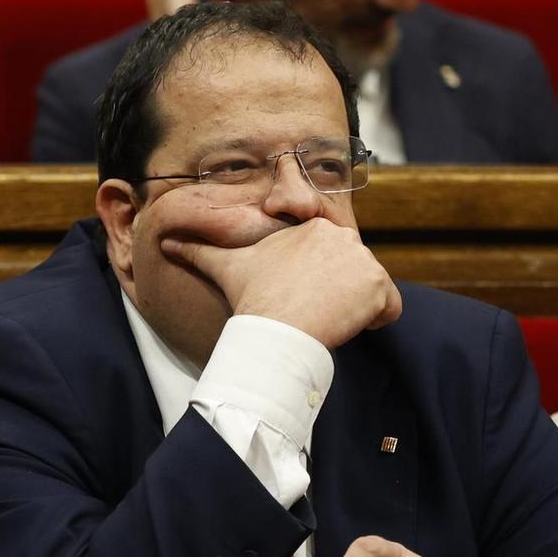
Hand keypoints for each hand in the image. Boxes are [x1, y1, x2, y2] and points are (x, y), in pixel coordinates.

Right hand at [162, 217, 401, 350]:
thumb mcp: (225, 267)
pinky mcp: (380, 288)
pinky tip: (349, 327)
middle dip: (339, 292)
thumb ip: (199, 250)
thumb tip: (166, 244)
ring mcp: (365, 261)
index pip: (332, 256)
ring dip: (356, 307)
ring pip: (371, 289)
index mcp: (314, 229)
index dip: (321, 280)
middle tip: (312, 311)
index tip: (303, 297)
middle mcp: (345, 238)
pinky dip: (377, 320)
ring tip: (327, 319)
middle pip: (353, 271)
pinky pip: (391, 308)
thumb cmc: (252, 297)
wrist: (276, 327)